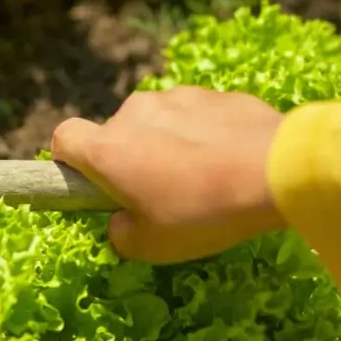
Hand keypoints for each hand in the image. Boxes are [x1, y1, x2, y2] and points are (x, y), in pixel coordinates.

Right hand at [51, 85, 287, 263]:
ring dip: (170, 145)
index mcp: (108, 149)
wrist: (276, 171)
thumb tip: (121, 220)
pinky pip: (198, 116)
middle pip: (118, 133)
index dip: (71, 161)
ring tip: (205, 180)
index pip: (64, 138)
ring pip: (160, 123)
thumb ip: (122, 233)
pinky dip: (205, 136)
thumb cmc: (203, 212)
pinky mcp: (215, 93)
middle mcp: (135, 112)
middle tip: (162, 195)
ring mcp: (178, 97)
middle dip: (132, 159)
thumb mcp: (152, 246)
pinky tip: (231, 162)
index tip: (92, 183)